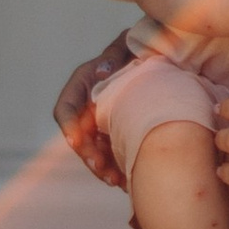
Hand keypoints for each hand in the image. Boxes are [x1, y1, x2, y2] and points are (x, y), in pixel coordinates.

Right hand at [52, 35, 135, 185]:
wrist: (163, 60)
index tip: (76, 142)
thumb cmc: (141, 47)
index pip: (66, 108)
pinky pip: (111, 155)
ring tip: (117, 181)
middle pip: (78, 137)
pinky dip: (117, 168)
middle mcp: (88, 106)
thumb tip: (102, 71)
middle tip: (102, 170)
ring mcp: (101, 122)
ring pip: (94, 151)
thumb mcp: (126, 46)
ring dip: (102, 169)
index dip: (68, 127)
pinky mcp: (116, 134)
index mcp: (84, 83)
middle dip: (88, 156)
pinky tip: (129, 181)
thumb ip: (114, 56)